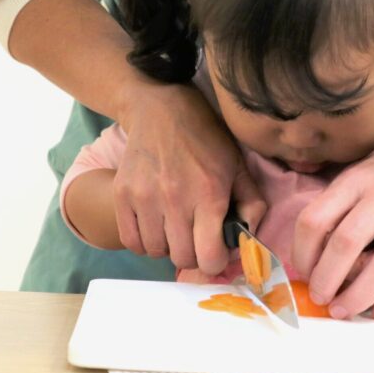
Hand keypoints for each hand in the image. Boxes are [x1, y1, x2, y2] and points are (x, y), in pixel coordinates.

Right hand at [114, 82, 265, 273]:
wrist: (162, 110)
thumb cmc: (206, 139)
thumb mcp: (238, 166)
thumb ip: (252, 204)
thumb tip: (249, 240)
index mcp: (209, 194)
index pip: (208, 257)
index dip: (216, 261)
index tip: (216, 250)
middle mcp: (175, 199)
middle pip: (182, 258)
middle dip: (194, 254)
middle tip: (196, 238)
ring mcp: (144, 197)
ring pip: (156, 252)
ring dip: (168, 246)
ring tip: (176, 227)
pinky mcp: (122, 194)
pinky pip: (131, 241)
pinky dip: (145, 241)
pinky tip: (156, 225)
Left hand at [291, 142, 373, 319]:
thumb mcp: (352, 178)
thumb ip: (331, 211)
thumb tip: (306, 261)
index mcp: (354, 182)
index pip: (315, 219)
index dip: (302, 252)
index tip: (303, 272)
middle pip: (346, 243)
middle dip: (326, 278)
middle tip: (319, 297)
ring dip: (359, 295)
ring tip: (343, 311)